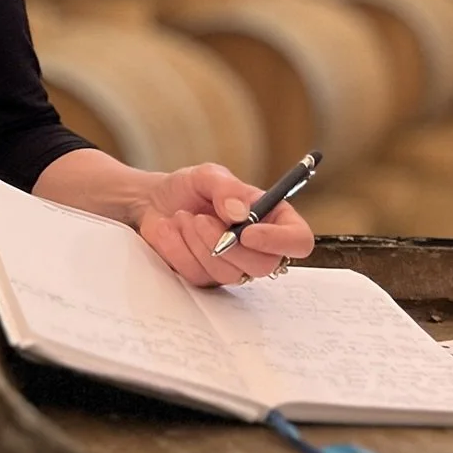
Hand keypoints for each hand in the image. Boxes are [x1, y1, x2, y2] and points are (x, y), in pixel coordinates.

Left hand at [135, 163, 315, 288]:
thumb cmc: (190, 188)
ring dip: (198, 242)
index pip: (298, 240)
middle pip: (264, 265)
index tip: (248, 232)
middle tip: (201, 220)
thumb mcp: (208, 175)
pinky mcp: (206, 277)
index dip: (279, 241)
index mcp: (273, 218)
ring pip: (229, 273)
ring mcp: (233, 266)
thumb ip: (226, 189)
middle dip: (228, 244)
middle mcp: (259, 247)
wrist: (154, 202)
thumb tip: (240, 213)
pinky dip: (178, 250)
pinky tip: (170, 231)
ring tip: (182, 217)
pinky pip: (198, 275)